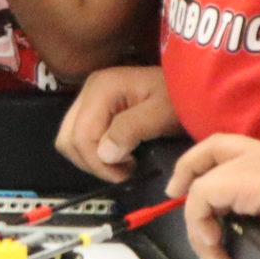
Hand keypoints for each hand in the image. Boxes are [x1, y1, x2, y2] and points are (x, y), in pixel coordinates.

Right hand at [54, 66, 179, 181]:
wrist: (191, 83)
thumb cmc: (180, 96)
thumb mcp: (161, 113)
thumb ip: (130, 129)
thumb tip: (105, 154)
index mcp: (101, 89)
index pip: (81, 136)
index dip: (98, 163)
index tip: (125, 175)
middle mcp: (88, 90)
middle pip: (68, 138)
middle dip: (91, 162)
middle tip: (123, 172)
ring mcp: (89, 98)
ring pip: (71, 139)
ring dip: (92, 158)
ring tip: (122, 164)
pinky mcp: (95, 107)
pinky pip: (81, 136)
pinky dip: (94, 151)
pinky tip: (118, 154)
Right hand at [166, 132, 259, 258]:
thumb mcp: (231, 181)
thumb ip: (201, 196)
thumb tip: (200, 229)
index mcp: (235, 152)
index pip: (197, 158)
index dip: (182, 175)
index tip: (172, 199)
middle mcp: (242, 174)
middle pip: (203, 198)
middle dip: (197, 227)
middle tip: (206, 249)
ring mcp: (255, 202)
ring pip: (217, 223)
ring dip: (210, 248)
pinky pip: (236, 239)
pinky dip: (226, 254)